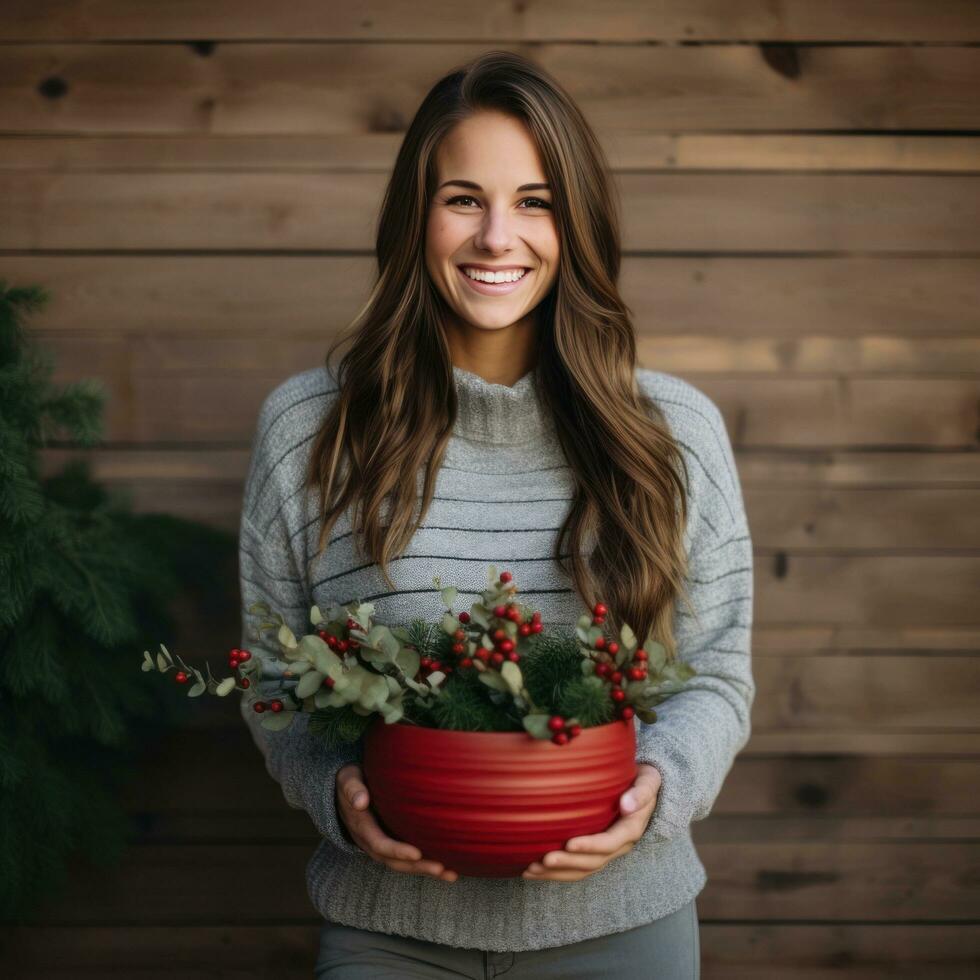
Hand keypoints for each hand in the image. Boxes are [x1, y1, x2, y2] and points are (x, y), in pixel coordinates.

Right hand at [336, 764, 457, 882]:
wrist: (346, 791)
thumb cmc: (351, 782)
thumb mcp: (348, 781)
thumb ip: (353, 789)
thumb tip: (360, 801)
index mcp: (362, 828)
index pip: (380, 844)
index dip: (398, 850)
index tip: (417, 853)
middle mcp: (371, 842)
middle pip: (395, 861)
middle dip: (418, 867)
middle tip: (441, 868)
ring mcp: (382, 845)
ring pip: (404, 864)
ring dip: (426, 870)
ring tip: (451, 874)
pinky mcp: (392, 842)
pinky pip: (408, 859)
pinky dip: (426, 864)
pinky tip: (448, 868)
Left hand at [521, 763, 661, 881]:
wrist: (646, 789)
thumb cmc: (644, 781)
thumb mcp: (649, 782)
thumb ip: (641, 792)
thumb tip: (627, 804)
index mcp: (630, 830)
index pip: (609, 843)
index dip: (590, 845)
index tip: (569, 844)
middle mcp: (619, 846)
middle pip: (592, 862)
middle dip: (567, 863)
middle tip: (543, 860)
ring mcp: (606, 851)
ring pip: (582, 869)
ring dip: (557, 873)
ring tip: (532, 870)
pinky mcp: (595, 850)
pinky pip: (576, 866)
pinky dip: (555, 871)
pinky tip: (533, 870)